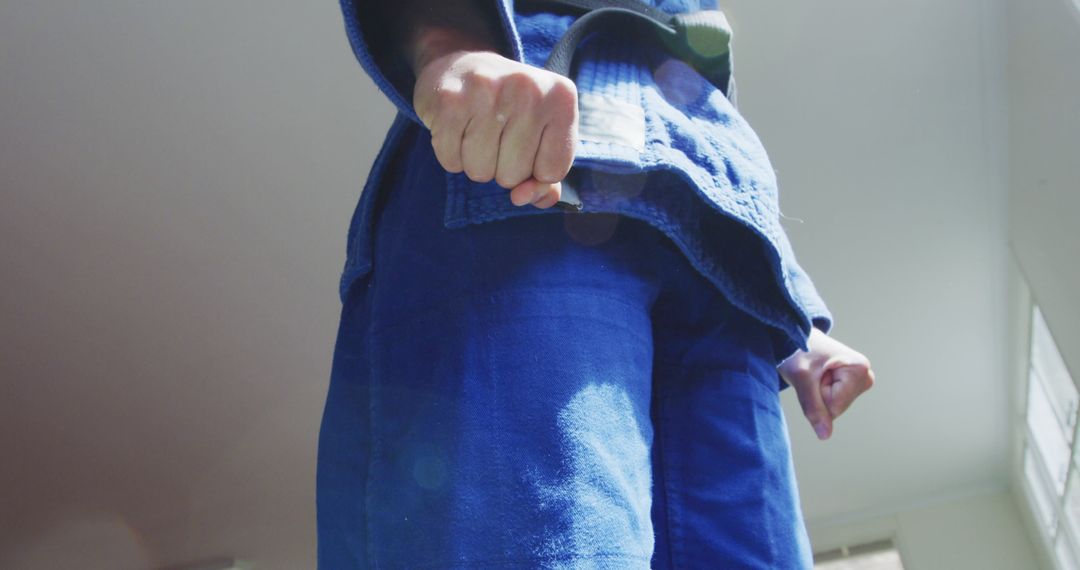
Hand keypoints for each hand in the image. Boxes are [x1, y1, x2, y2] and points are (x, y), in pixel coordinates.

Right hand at [411, 29, 578, 208]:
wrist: (461, 64)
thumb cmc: (508, 108)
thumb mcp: (540, 133)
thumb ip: (545, 177)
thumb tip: (525, 198)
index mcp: (561, 98)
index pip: (552, 171)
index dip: (535, 173)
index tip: (526, 146)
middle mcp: (529, 89)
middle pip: (514, 175)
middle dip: (502, 167)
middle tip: (495, 133)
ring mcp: (488, 91)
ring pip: (481, 172)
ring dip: (474, 162)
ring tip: (475, 130)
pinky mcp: (450, 100)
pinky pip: (451, 161)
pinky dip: (451, 155)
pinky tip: (456, 128)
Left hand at [777, 328, 874, 439]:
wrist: (793, 335)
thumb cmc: (796, 349)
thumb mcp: (801, 378)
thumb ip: (813, 407)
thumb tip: (825, 435)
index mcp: (859, 368)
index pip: (835, 407)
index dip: (816, 396)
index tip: (812, 374)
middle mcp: (865, 374)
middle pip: (837, 409)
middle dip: (819, 395)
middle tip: (811, 374)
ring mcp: (860, 380)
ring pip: (835, 408)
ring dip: (819, 394)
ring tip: (814, 373)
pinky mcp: (853, 384)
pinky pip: (834, 402)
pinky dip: (821, 393)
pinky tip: (819, 376)